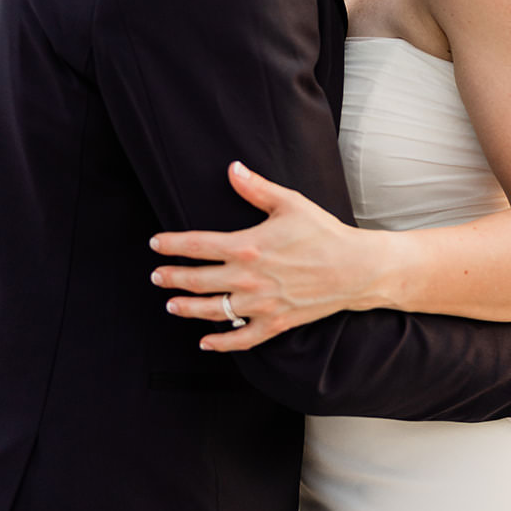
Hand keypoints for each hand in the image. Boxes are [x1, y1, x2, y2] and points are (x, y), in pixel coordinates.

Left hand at [148, 162, 387, 350]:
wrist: (355, 268)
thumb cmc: (323, 232)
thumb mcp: (289, 203)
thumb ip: (256, 187)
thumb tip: (232, 169)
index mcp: (247, 246)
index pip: (196, 246)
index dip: (171, 245)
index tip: (155, 244)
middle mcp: (248, 278)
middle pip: (197, 280)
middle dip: (171, 278)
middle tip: (156, 277)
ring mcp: (260, 304)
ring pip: (212, 310)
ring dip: (187, 308)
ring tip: (171, 305)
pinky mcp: (275, 323)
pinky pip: (241, 338)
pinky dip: (220, 342)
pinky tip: (205, 341)